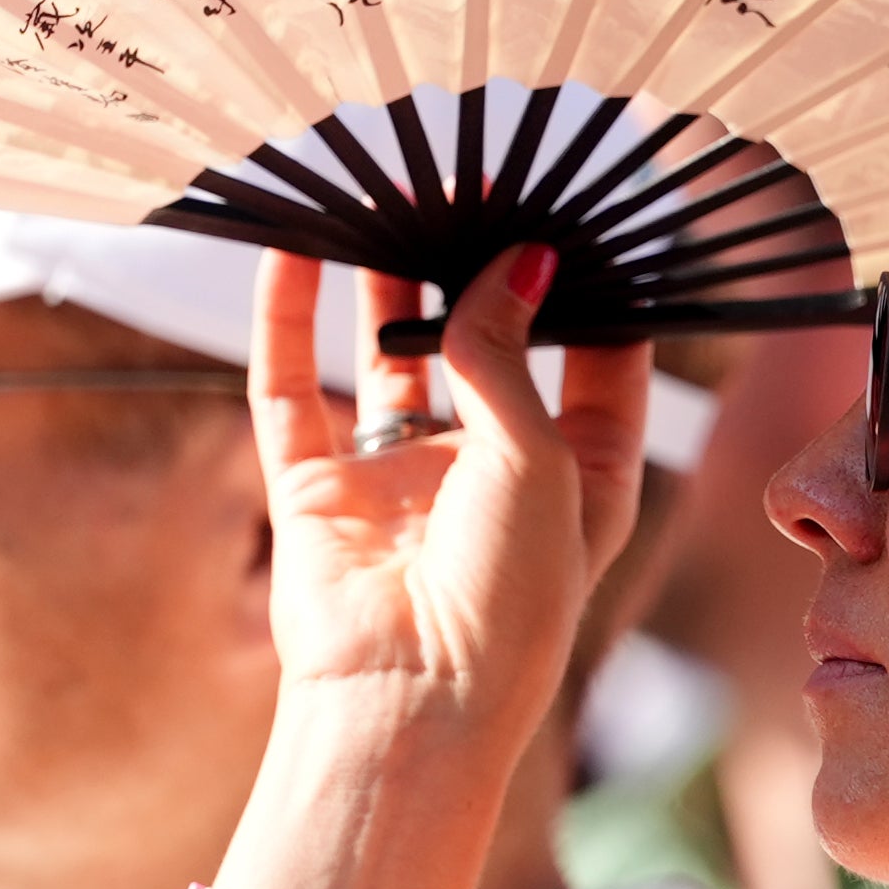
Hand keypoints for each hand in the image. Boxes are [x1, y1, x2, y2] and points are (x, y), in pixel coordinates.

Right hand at [246, 245, 650, 771]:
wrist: (407, 705)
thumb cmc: (506, 604)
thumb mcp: (536, 460)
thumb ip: (513, 352)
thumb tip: (519, 257)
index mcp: (579, 476)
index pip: (598, 360)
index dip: (591, 288)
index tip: (581, 209)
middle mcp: (491, 471)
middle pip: (487, 344)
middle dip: (478, 266)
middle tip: (470, 183)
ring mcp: (403, 479)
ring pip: (390, 354)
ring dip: (387, 281)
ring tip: (390, 196)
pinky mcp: (321, 492)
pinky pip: (295, 390)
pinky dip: (290, 320)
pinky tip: (295, 249)